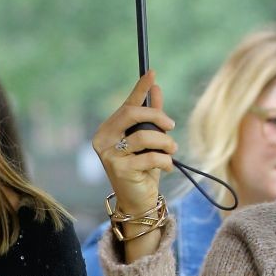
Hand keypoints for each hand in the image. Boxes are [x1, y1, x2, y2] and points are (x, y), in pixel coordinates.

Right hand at [92, 71, 177, 225]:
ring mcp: (109, 156)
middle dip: (157, 116)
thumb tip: (156, 87)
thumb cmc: (142, 169)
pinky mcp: (120, 170)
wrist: (138, 202)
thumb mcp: (149, 140)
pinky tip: (168, 166)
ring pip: (144, 135)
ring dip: (165, 142)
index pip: (126, 105)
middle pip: (132, 114)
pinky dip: (164, 160)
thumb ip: (151, 115)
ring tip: (172, 150)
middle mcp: (103, 141)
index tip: (152, 73)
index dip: (140, 89)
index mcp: (107, 130)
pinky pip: (150, 156)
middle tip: (171, 125)